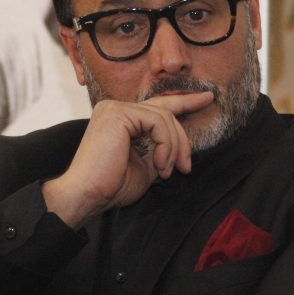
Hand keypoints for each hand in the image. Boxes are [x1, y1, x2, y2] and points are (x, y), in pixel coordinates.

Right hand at [42, 92, 214, 228]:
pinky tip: (159, 164)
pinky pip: (157, 122)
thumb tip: (181, 146)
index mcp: (120, 119)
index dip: (184, 101)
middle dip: (182, 139)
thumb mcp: (145, 166)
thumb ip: (160, 150)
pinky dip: (165, 144)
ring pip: (164, 117)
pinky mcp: (118, 113)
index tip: (207, 99)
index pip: (157, 106)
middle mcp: (116, 108)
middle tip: (186, 167)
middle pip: (165, 111)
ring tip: (168, 171)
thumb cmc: (110, 187)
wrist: (86, 195)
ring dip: (174, 147)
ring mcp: (116, 108)